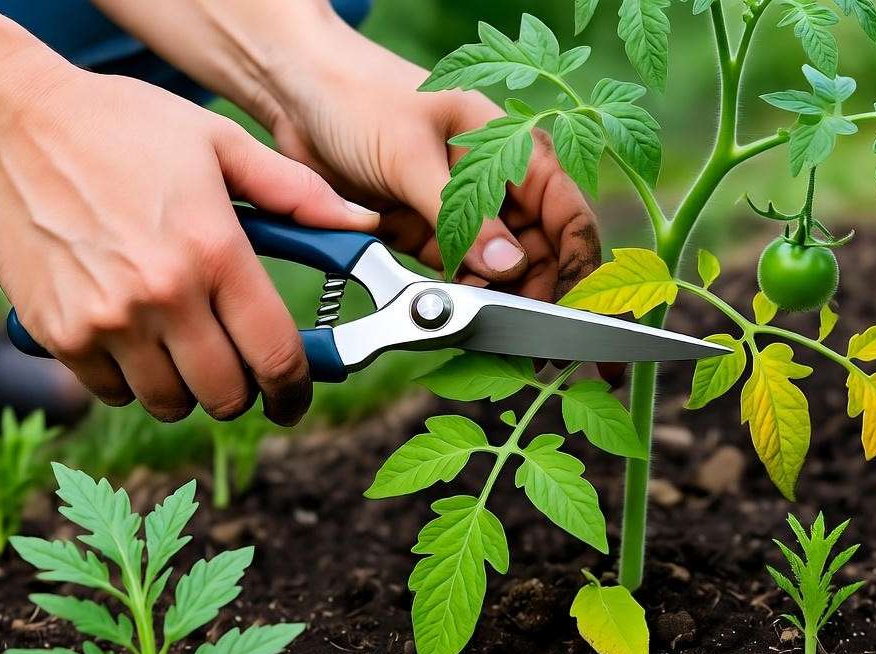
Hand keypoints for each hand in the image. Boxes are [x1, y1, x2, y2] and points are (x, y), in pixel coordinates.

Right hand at [0, 60, 377, 424]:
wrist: (12, 124)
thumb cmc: (121, 127)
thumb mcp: (219, 143)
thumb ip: (297, 194)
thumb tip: (361, 224)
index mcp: (215, 252)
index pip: (275, 355)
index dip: (296, 388)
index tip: (295, 396)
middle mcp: (164, 295)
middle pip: (226, 394)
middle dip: (244, 392)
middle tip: (242, 371)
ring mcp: (108, 320)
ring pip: (170, 402)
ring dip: (189, 390)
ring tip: (187, 349)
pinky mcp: (61, 332)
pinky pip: (114, 391)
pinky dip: (133, 381)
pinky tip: (136, 340)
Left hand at [264, 31, 602, 303]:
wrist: (295, 94)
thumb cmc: (360, 98)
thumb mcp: (412, 157)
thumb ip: (462, 215)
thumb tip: (510, 265)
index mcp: (513, 148)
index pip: (568, 214)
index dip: (581, 265)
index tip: (576, 311)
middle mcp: (498, 182)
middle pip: (540, 252)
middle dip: (537, 294)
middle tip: (522, 337)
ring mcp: (465, 210)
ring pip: (501, 270)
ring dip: (497, 299)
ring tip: (484, 325)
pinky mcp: (430, 232)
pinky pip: (458, 273)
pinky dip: (459, 294)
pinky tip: (452, 308)